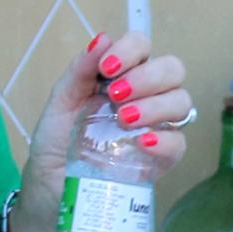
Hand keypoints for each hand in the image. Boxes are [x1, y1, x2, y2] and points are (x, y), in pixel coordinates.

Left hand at [18, 29, 196, 221]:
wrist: (51, 191)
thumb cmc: (56, 144)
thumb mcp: (60, 104)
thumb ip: (78, 72)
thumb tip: (101, 39)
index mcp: (121, 76)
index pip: (142, 46)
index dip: (130, 50)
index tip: (106, 69)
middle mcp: (146, 96)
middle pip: (172, 69)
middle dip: (147, 77)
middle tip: (116, 96)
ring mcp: (157, 128)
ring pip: (181, 102)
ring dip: (156, 105)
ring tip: (124, 120)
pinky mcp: (161, 160)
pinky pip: (178, 143)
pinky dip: (164, 139)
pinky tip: (142, 142)